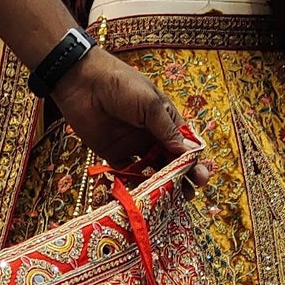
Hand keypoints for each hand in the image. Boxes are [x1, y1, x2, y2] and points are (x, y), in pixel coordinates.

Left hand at [53, 46, 207, 181]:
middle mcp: (152, 134)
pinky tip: (142, 196)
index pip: (184, 145)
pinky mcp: (113, 154)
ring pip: (151, 170)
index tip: (200, 177)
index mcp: (165, 119)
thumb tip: (187, 153)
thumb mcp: (150, 104)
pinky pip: (127, 173)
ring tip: (169, 202)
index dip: (193, 162)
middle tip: (189, 195)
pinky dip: (134, 185)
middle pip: (170, 161)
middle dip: (181, 178)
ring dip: (160, 185)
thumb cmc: (122, 85)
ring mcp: (133, 146)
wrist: (83, 82)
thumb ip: (166, 129)